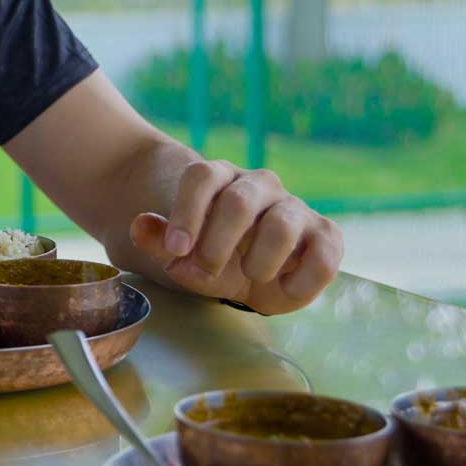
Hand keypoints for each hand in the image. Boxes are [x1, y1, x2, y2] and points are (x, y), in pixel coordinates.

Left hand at [127, 160, 343, 314]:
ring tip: (250, 278)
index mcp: (221, 178)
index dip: (186, 213)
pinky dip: (301, 281)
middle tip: (204, 271)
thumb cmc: (214, 256)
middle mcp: (259, 185)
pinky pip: (323, 256)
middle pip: (238, 201)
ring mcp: (295, 207)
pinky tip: (283, 289)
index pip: (202, 176)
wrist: (254, 275)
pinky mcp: (326, 235)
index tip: (175, 250)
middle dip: (216, 245)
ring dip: (258, 262)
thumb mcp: (183, 254)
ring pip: (281, 225)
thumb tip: (139, 225)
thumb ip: (159, 240)